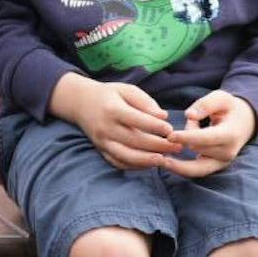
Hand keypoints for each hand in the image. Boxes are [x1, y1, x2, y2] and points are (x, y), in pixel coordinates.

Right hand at [48, 74, 180, 170]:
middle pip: (135, 141)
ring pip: (127, 156)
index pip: (136, 120)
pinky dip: (136, 166)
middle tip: (178, 147)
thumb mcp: (126, 89)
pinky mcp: (101, 150)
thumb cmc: (109, 94)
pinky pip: (119, 163)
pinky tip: (150, 163)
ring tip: (165, 160)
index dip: (155, 127)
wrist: (79, 102)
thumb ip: (145, 102)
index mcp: (112, 108)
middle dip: (159, 146)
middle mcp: (106, 127)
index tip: (171, 130)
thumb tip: (163, 117)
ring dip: (148, 160)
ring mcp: (102, 141)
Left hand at [161, 90, 256, 178]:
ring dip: (181, 154)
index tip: (170, 135)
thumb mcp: (221, 97)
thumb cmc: (229, 107)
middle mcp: (227, 153)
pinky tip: (165, 163)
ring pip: (195, 163)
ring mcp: (222, 162)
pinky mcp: (215, 166)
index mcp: (230, 135)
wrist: (243, 122)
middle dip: (184, 138)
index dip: (187, 137)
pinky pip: (196, 171)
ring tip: (158, 159)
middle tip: (173, 130)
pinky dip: (181, 169)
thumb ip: (205, 104)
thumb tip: (189, 115)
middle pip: (197, 148)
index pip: (206, 138)